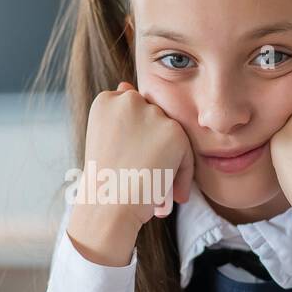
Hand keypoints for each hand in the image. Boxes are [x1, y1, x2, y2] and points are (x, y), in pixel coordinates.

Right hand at [66, 81, 192, 266]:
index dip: (135, 140)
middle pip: (156, 119)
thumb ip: (120, 113)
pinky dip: (182, 174)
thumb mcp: (106, 138)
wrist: (108, 206)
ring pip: (173, 135)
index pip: (134, 110)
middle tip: (140, 175)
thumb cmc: (105, 180)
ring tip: (151, 185)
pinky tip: (166, 191)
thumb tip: (126, 86)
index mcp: (106, 100)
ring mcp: (152, 114)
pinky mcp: (174, 131)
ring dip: (169, 161)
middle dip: (152, 148)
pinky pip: (187, 152)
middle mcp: (129, 100)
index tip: (126, 161)